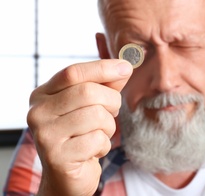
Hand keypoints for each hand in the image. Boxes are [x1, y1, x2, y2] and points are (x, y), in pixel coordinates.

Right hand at [27, 59, 131, 195]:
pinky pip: (97, 140)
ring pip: (97, 116)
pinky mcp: (57, 156)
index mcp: (43, 94)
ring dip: (108, 127)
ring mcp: (45, 134)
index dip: (103, 68)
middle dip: (112, 102)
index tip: (127, 67)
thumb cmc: (81, 135)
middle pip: (89, 93)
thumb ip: (105, 85)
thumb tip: (124, 66)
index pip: (73, 72)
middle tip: (111, 113)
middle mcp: (38, 112)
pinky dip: (104, 145)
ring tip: (98, 135)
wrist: (67, 176)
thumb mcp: (92, 105)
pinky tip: (92, 151)